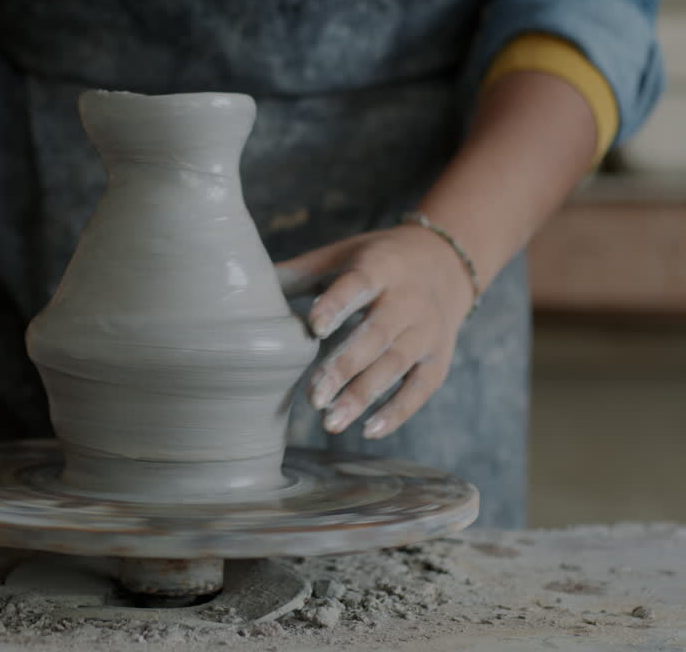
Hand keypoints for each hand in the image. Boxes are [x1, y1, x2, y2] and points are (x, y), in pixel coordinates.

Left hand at [276, 224, 473, 438]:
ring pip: (396, 365)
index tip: (313, 328)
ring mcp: (427, 330)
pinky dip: (398, 412)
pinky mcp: (439, 358)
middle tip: (313, 399)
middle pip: (377, 335)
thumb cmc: (377, 262)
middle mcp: (409, 299)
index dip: (337, 305)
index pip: (358, 285)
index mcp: (380, 267)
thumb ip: (300, 273)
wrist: (446, 264)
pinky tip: (369, 430)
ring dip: (364, 396)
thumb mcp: (343, 255)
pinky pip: (421, 389)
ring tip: (331, 422)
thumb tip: (240, 287)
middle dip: (345, 367)